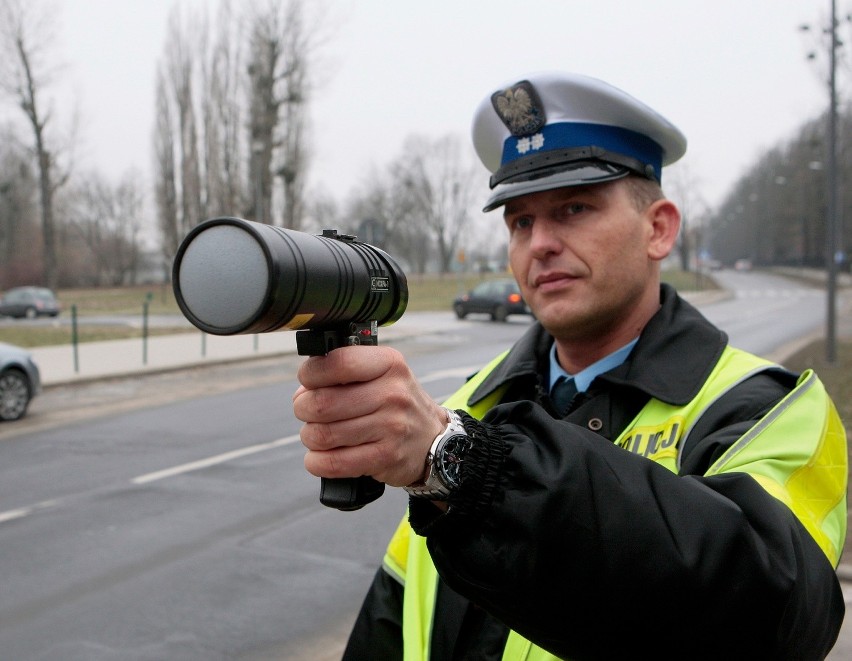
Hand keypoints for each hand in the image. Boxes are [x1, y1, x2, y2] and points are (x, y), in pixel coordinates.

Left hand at [293, 346, 446, 486]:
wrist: (432, 439)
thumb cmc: (394, 403)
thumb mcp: (381, 374)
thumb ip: (342, 374)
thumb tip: (302, 394)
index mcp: (389, 364)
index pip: (339, 362)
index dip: (312, 373)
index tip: (309, 380)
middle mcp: (393, 394)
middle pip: (322, 403)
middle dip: (304, 409)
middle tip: (309, 412)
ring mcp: (391, 427)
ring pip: (322, 435)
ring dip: (310, 437)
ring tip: (319, 434)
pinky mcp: (386, 457)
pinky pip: (333, 463)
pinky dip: (317, 462)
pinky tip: (321, 456)